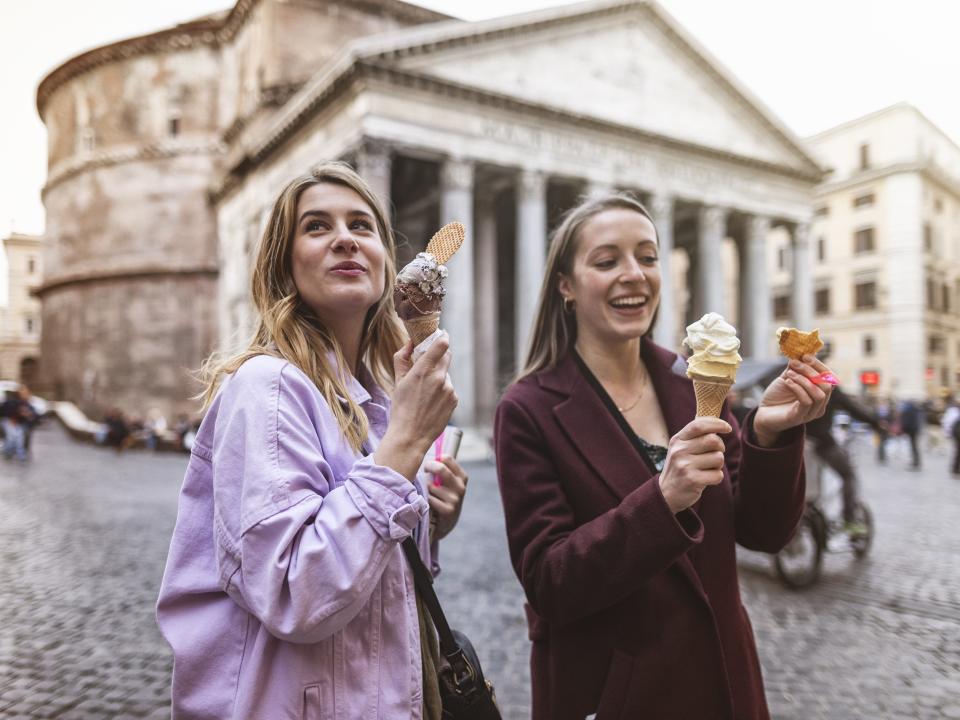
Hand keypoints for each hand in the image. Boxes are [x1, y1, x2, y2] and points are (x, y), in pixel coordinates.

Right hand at [375, 335, 457, 479]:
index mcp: (423, 370)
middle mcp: (439, 377)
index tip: (441, 335)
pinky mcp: (454, 400)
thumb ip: (402, 358)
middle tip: (429, 362)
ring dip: (439, 377)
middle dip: (439, 355)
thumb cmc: (401, 408)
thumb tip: (409, 343)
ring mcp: (449, 389)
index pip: (441, 344)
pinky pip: (450, 389)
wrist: (410, 436)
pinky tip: (431, 402)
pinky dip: (442, 391)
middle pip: (446, 356)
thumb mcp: (397, 381)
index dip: (442, 336)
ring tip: (425, 393)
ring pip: (446, 374)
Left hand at [425, 455, 467, 539]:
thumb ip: (442, 469)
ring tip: (429, 495)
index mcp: (462, 476)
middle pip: (441, 469)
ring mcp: (455, 499)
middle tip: (423, 471)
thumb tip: (430, 451)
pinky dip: (426, 501)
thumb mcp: (446, 483)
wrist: (445, 523)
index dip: (435, 459)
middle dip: (428, 468)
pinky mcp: (448, 510)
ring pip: (431, 486)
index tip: (429, 464)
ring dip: (426, 490)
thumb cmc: (442, 498)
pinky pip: (430, 499)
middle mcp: (461, 486)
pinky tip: (430, 505)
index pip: (447, 458)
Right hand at [659, 417, 731, 513]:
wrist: (666, 493)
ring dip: (718, 465)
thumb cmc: (680, 467)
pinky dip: (716, 478)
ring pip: (718, 458)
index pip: (699, 425)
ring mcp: (685, 466)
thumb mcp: (681, 449)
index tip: (727, 428)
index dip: (717, 424)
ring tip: (707, 469)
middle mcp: (679, 451)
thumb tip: (718, 423)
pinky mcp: (692, 480)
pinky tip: (706, 480)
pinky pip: (718, 475)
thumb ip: (695, 436)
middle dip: (720, 447)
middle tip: (716, 453)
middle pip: (713, 440)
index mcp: (677, 440)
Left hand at [753, 355, 832, 445]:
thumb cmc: (777, 396)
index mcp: (820, 393)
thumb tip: (801, 352)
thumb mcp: (787, 378)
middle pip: (827, 385)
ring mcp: (810, 413)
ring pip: (819, 394)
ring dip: (803, 379)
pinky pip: (806, 401)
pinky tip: (787, 382)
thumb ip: (796, 367)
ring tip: (788, 374)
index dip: (819, 365)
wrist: (763, 413)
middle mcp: (819, 405)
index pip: (830, 378)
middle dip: (811, 371)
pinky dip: (797, 388)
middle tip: (794, 363)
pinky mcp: (799, 418)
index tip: (805, 355)